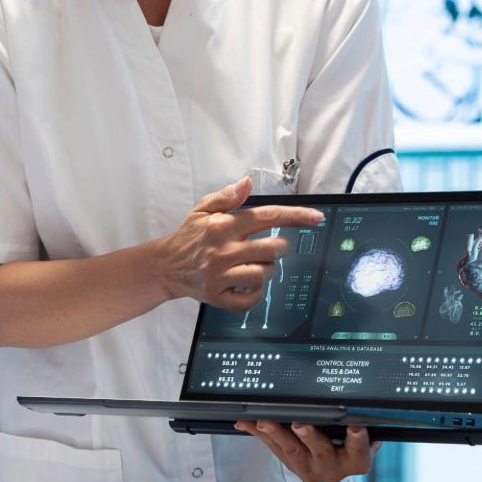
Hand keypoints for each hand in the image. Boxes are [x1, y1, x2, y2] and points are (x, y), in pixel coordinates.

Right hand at [154, 177, 323, 309]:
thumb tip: (247, 182)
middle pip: (272, 248)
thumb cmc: (189, 236)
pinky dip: (254, 292)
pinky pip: (249, 299)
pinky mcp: (217, 296)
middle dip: (279, 248)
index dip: (296, 216)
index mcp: (222, 225)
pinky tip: (247, 283)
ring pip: (264, 273)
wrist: (165, 266)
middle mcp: (223, 250)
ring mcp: (220, 275)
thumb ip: (227, 197)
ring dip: (268, 269)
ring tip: (256, 264)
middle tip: (270, 247)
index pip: (266, 217)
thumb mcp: (203, 209)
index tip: (316, 218)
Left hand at [236, 422, 377, 481]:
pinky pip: (274, 448)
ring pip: (293, 452)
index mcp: (357, 460)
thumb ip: (359, 418)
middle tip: (300, 424)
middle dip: (310, 437)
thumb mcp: (362, 430)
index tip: (355, 427)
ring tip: (265, 422)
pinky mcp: (291, 465)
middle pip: (322, 453)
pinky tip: (245, 422)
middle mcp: (334, 469)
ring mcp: (311, 469)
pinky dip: (259, 433)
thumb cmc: (353, 436)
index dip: (358, 441)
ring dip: (277, 435)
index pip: (360, 452)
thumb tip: (359, 392)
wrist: (341, 457)